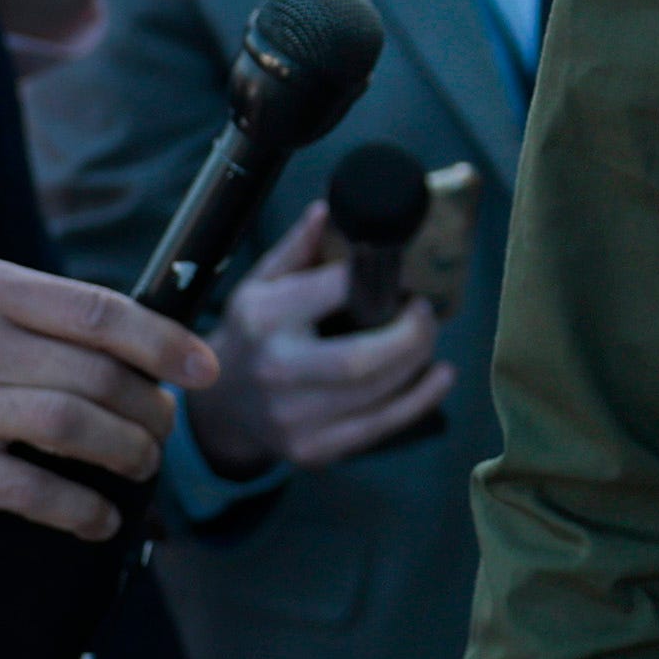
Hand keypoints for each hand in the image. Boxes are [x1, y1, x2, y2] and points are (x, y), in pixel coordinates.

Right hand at [0, 258, 211, 559]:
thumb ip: (41, 314)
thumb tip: (147, 343)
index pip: (96, 310)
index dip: (162, 342)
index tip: (203, 367)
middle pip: (95, 374)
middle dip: (150, 408)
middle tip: (163, 426)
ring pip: (73, 427)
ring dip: (127, 452)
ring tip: (142, 463)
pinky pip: (33, 491)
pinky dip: (82, 509)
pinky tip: (99, 516)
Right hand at [188, 209, 452, 473]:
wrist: (221, 406)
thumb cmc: (250, 333)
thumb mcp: (260, 283)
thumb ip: (298, 247)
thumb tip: (331, 208)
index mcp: (263, 316)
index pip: (336, 290)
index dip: (381, 279)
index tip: (404, 274)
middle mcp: (276, 369)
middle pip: (363, 359)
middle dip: (413, 334)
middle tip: (425, 313)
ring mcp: (294, 418)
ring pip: (379, 394)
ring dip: (419, 362)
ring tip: (427, 338)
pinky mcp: (314, 451)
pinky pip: (381, 427)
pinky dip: (419, 400)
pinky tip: (438, 377)